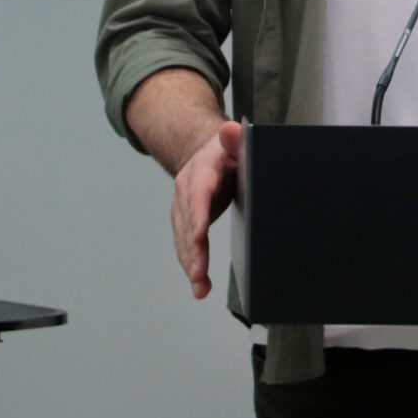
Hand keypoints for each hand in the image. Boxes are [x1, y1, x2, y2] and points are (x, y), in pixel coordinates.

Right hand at [170, 120, 243, 299]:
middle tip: (200, 275)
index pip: (198, 193)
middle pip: (188, 223)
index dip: (198, 213)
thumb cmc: (228, 151)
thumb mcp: (234, 142)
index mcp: (202, 171)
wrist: (205, 152)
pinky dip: (190, 264)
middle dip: (193, 250)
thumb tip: (232, 129)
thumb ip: (235, 138)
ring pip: (183, 238)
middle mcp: (186, 191)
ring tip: (200, 288)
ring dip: (190, 264)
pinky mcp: (184, 221)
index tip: (199, 235)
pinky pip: (184, 244)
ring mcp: (182, 207)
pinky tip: (199, 285)